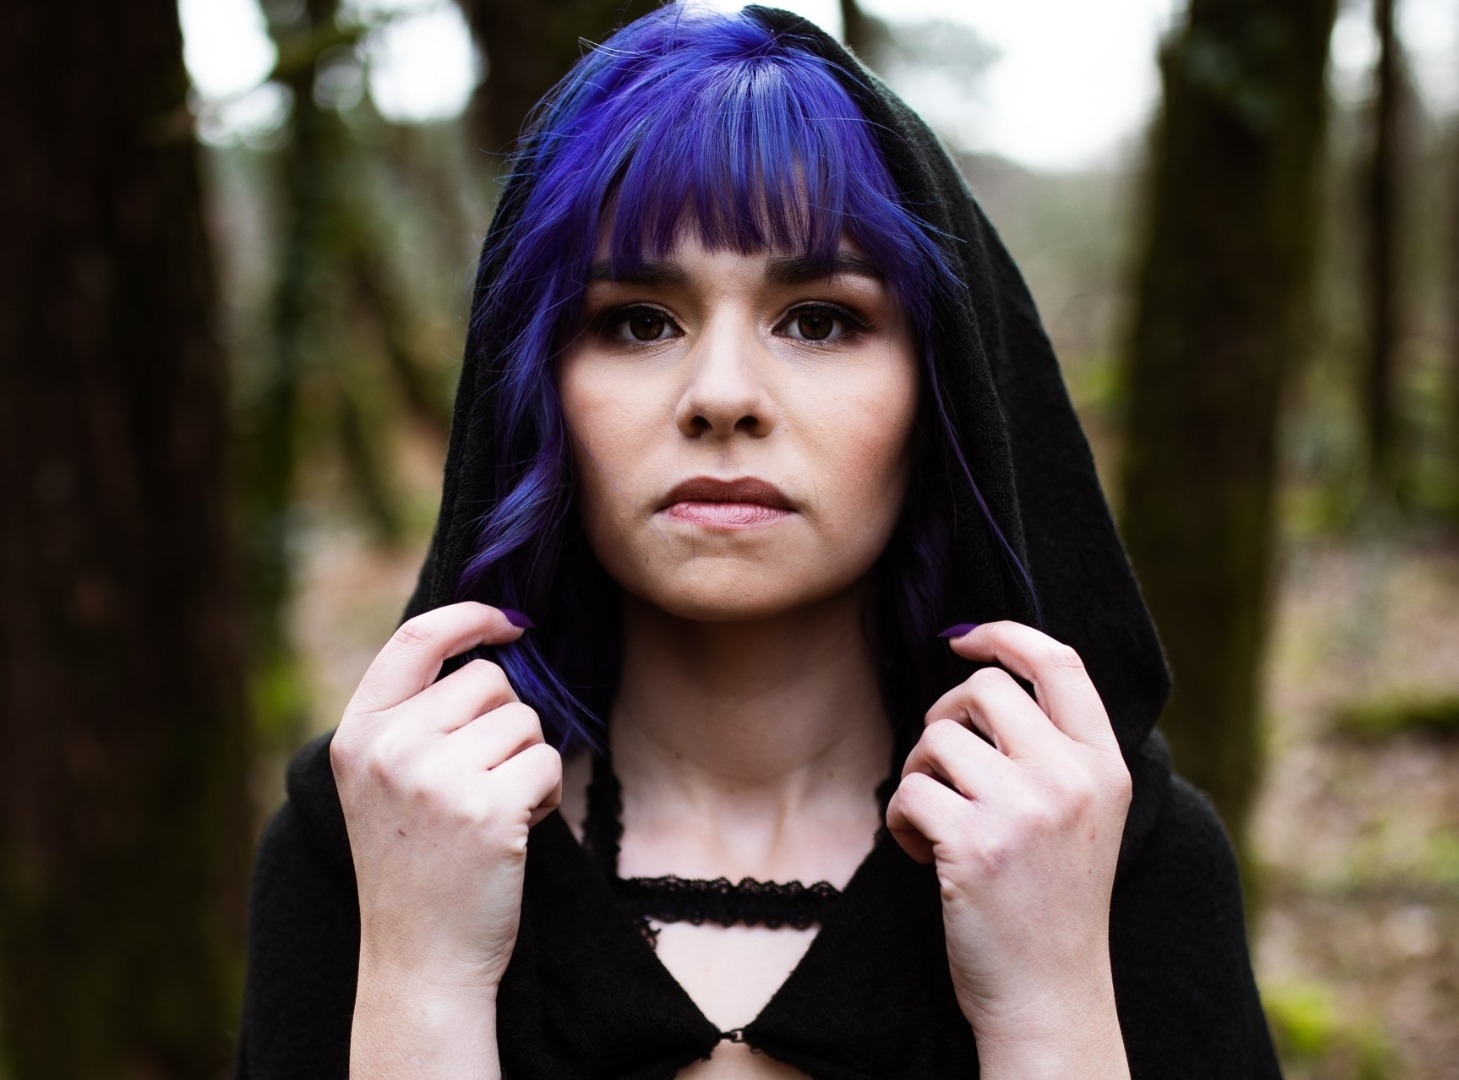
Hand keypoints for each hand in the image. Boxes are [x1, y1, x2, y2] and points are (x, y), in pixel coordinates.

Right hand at [330, 602, 561, 998]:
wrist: (419, 960)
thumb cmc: (415, 866)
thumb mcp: (384, 782)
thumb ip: (416, 717)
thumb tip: (491, 646)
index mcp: (357, 735)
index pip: (415, 639)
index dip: (470, 617)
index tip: (508, 622)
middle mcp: (389, 748)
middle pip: (489, 680)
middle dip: (506, 723)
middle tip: (484, 781)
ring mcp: (435, 778)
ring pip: (526, 720)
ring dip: (527, 761)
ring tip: (493, 812)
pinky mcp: (486, 808)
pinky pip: (547, 763)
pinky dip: (546, 795)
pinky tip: (514, 832)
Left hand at [885, 622, 1130, 1075]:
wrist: (1050, 996)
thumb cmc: (1051, 902)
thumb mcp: (1083, 816)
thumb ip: (1053, 750)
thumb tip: (981, 672)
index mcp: (1106, 767)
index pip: (1060, 663)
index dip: (1004, 635)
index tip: (962, 639)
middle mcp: (1074, 780)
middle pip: (983, 690)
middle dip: (943, 719)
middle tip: (942, 769)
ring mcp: (1027, 811)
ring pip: (937, 737)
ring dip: (919, 775)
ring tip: (938, 824)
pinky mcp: (977, 845)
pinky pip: (910, 792)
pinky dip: (902, 821)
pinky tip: (925, 854)